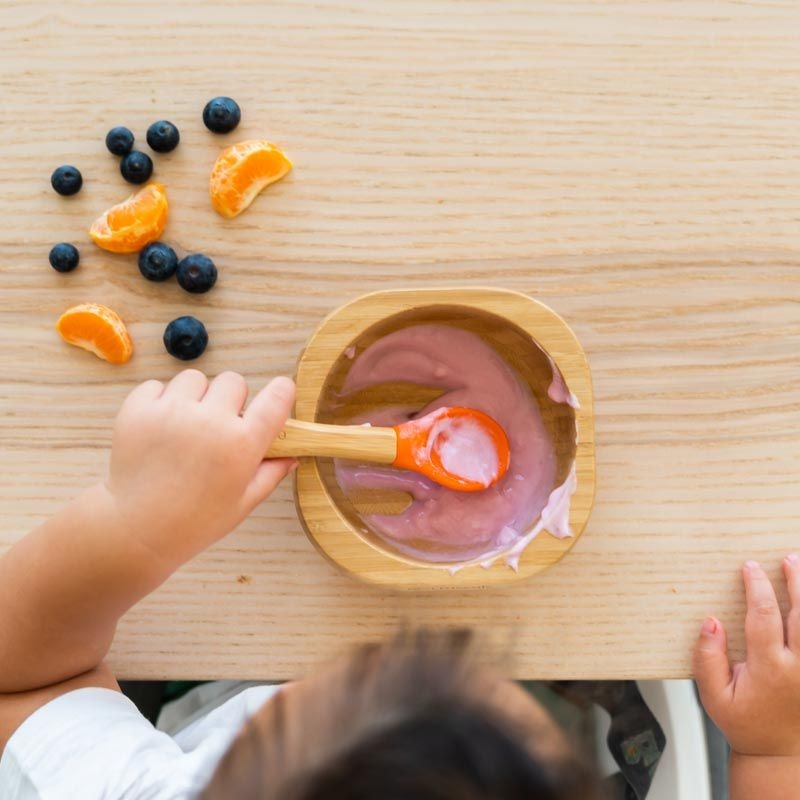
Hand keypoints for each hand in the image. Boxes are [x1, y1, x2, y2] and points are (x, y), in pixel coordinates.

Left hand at [104, 370, 295, 565]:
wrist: (135, 530)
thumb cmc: (194, 522)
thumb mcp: (242, 503)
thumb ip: (270, 474)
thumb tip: (291, 455)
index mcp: (242, 444)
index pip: (278, 397)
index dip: (281, 392)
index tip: (278, 395)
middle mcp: (210, 421)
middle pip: (234, 381)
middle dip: (231, 400)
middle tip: (219, 426)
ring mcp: (172, 411)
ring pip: (195, 379)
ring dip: (195, 397)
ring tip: (185, 426)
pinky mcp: (139, 408)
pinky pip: (158, 385)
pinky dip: (161, 401)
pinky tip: (160, 428)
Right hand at [693, 556, 799, 756]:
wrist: (780, 754)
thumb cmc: (746, 723)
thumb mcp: (713, 697)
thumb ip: (707, 659)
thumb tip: (710, 623)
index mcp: (769, 668)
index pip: (765, 616)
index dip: (758, 587)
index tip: (750, 566)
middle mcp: (799, 666)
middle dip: (796, 581)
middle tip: (788, 558)